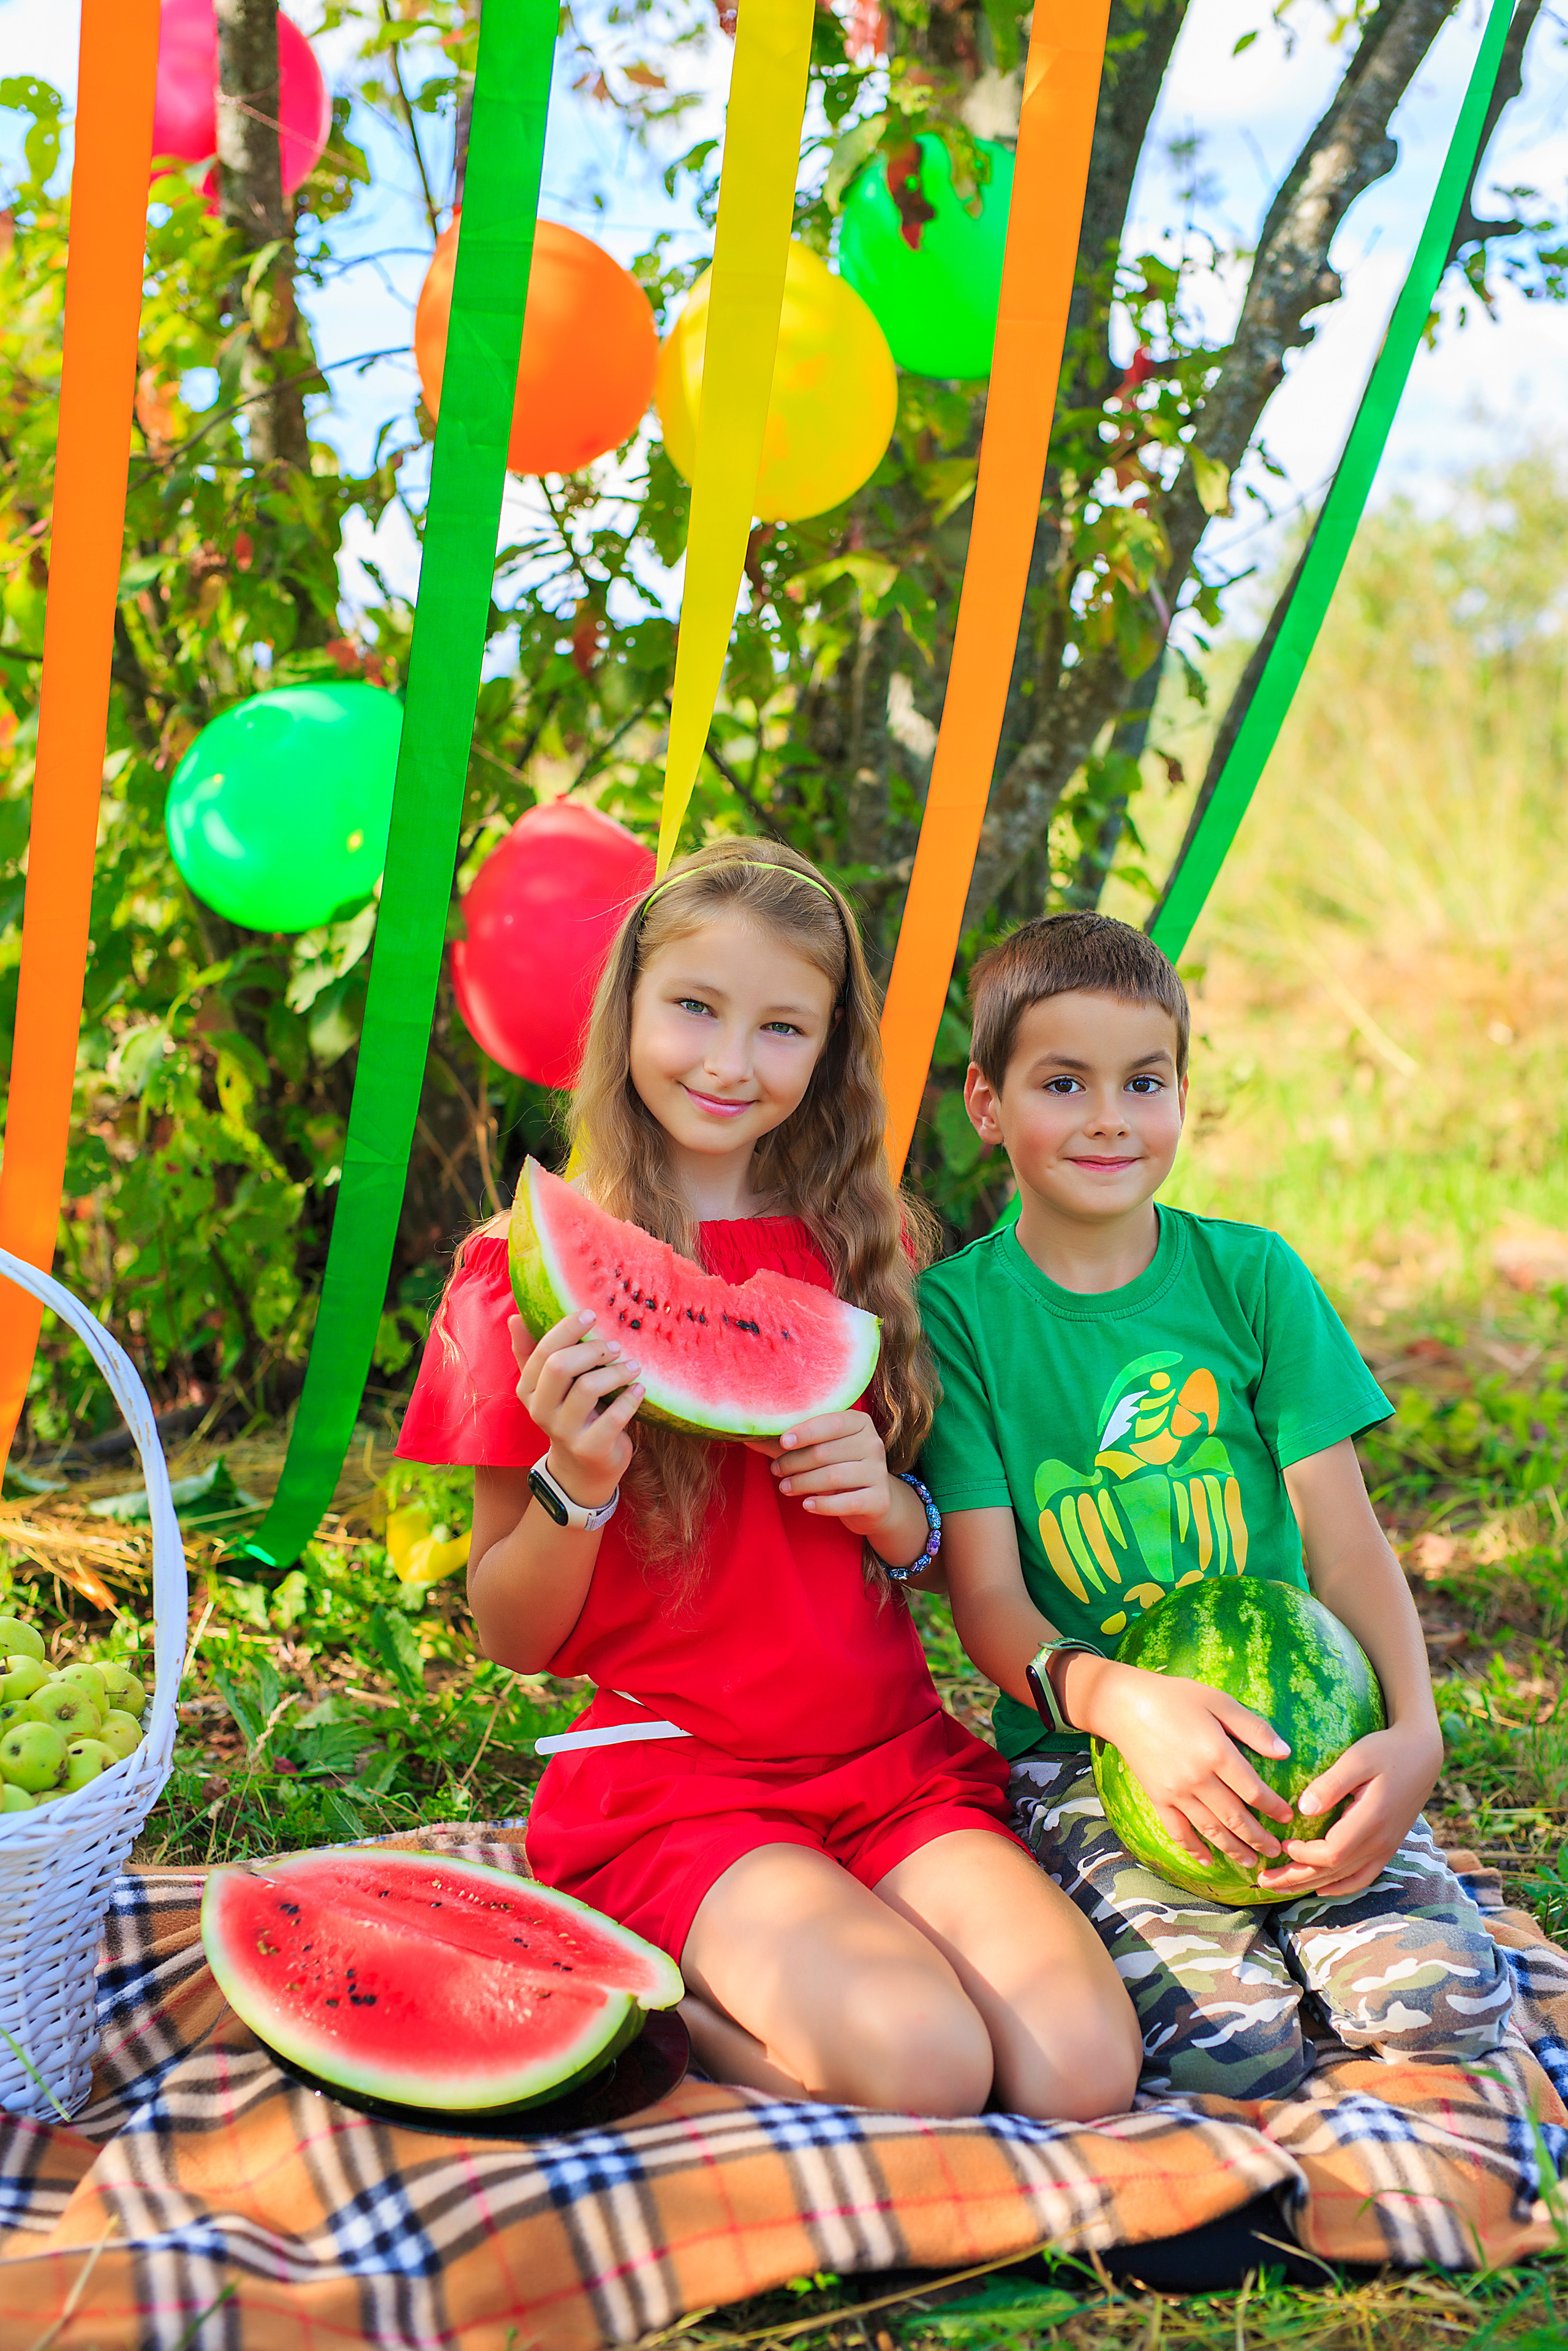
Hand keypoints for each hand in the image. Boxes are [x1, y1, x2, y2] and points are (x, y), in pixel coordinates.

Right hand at [511, 1311, 641, 1510]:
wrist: (582, 1470)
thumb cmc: (569, 1415)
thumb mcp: (547, 1387)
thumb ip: (531, 1353)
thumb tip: (514, 1317)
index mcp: (528, 1390)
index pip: (542, 1351)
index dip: (567, 1328)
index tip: (592, 1314)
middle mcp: (541, 1411)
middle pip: (560, 1366)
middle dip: (592, 1349)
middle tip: (615, 1346)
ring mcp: (564, 1432)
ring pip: (588, 1388)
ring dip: (615, 1371)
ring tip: (633, 1366)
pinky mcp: (591, 1449)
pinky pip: (614, 1417)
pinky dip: (630, 1399)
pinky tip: (639, 1389)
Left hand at [764, 1410, 890, 1533]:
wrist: (873, 1502)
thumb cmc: (837, 1468)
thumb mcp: (819, 1451)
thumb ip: (788, 1444)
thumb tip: (747, 1437)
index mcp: (860, 1423)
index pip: (830, 1423)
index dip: (805, 1432)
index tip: (782, 1442)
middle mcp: (873, 1444)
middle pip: (825, 1452)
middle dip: (794, 1462)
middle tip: (776, 1470)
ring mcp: (879, 1472)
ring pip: (833, 1477)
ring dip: (802, 1483)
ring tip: (784, 1487)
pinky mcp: (879, 1500)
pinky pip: (847, 1502)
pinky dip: (823, 1505)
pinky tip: (806, 1505)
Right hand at [1076, 1659, 1294, 1871]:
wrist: (1124, 1704)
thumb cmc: (1175, 1697)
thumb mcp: (1219, 1701)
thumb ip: (1252, 1727)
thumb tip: (1284, 1752)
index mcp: (1217, 1753)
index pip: (1254, 1791)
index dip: (1274, 1808)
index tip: (1287, 1817)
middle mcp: (1198, 1779)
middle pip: (1236, 1819)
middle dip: (1260, 1839)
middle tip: (1277, 1851)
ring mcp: (1175, 1793)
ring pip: (1211, 1831)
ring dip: (1234, 1850)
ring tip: (1252, 1862)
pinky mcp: (1157, 1798)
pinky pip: (1178, 1832)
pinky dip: (1194, 1850)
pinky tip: (1208, 1861)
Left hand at [1254, 1718, 1442, 1898]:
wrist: (1422, 1754)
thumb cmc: (1386, 1750)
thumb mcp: (1357, 1758)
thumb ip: (1331, 1784)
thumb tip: (1303, 1809)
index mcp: (1371, 1820)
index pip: (1332, 1853)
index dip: (1303, 1855)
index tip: (1281, 1843)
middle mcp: (1380, 1842)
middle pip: (1333, 1872)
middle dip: (1296, 1878)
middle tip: (1263, 1881)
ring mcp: (1385, 1848)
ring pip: (1345, 1879)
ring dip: (1310, 1884)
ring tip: (1279, 1886)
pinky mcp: (1387, 1847)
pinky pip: (1363, 1877)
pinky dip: (1340, 1886)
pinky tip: (1320, 1888)